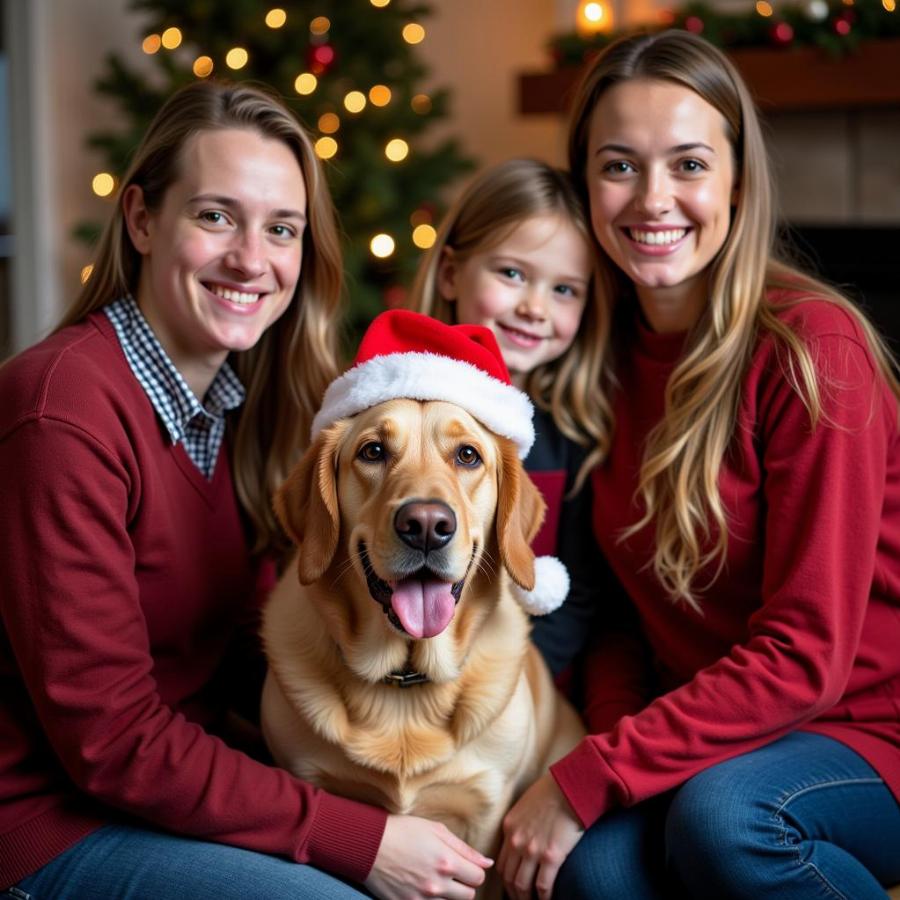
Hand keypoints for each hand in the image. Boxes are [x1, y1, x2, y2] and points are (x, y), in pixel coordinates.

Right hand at [365, 813, 492, 899]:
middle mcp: (436, 885)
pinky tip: (421, 885)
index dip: (474, 870)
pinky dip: (429, 899)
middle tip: (452, 872)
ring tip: (434, 877)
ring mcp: (421, 899)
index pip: (478, 878)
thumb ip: (464, 849)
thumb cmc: (403, 831)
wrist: (369, 845)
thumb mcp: (436, 830)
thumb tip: (487, 862)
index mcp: (446, 863)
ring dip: (447, 893)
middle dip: (464, 885)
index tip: (466, 865)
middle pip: (468, 896)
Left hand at [498, 772, 583, 899]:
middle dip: (514, 894)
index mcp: (509, 828)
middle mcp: (516, 841)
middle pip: (508, 878)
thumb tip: (522, 839)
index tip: (513, 887)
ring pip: (523, 886)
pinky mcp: (551, 856)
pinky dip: (544, 897)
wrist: (570, 786)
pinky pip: (543, 886)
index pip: (501, 863)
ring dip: (527, 898)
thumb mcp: (525, 806)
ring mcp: (533, 850)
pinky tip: (548, 899)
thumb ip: (519, 825)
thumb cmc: (551, 792)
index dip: (506, 880)